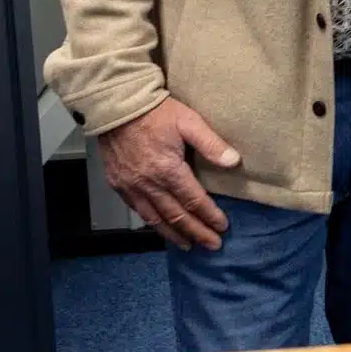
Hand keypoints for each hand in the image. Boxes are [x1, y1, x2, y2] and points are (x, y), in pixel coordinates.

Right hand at [98, 98, 240, 250]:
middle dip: (196, 232)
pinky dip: (152, 222)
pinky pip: (137, 210)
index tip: (223, 227)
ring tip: (188, 245)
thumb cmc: (156, 112)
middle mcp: (148, 184)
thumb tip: (233, 162)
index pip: (194, 200)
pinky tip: (160, 227)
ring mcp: (130, 187)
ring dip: (173, 234)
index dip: (209, 216)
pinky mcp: (117, 184)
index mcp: (167, 170)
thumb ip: (211, 143)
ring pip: (154, 219)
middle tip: (212, 245)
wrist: (116, 106)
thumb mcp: (189, 121)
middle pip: (176, 216)